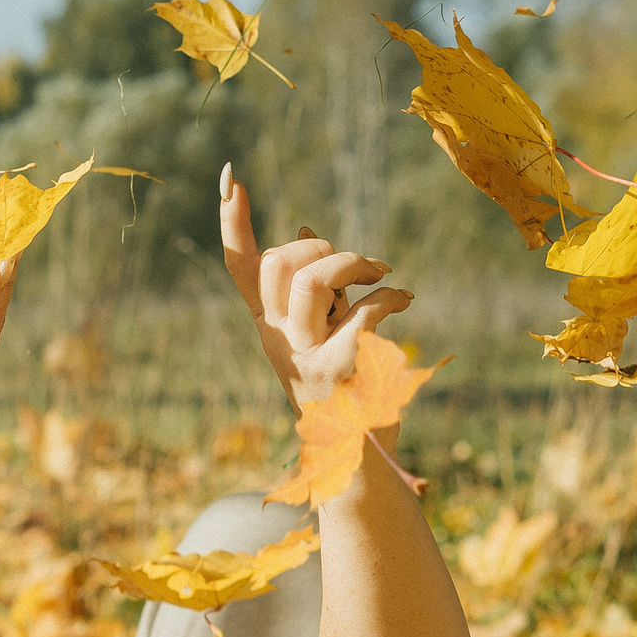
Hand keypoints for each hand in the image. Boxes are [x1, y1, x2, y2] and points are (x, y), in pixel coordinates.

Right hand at [219, 164, 412, 413]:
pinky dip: (391, 298)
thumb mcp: (319, 335)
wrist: (355, 458)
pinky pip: (365, 310)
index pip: (241, 268)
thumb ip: (312, 287)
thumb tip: (304, 230)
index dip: (233, 224)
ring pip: (311, 279)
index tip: (231, 178)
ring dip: (354, 265)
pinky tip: (405, 301)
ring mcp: (306, 355)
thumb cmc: (344, 392)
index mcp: (271, 327)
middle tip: (359, 267)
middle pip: (280, 263)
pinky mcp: (340, 368)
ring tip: (381, 276)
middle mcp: (280, 339)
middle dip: (322, 248)